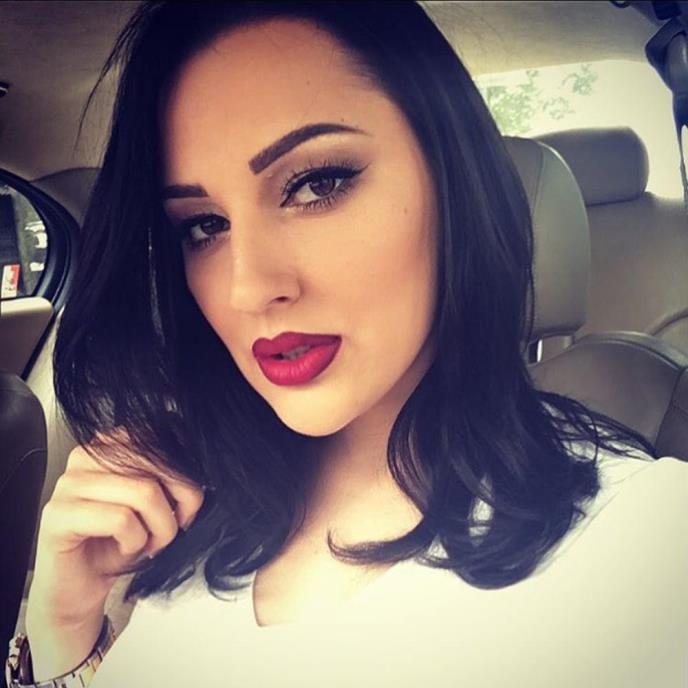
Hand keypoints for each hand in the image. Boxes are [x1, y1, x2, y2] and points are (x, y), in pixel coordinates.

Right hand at [26, 428, 204, 630]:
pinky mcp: (57, 515)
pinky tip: (126, 548)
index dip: (187, 473)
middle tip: (177, 526)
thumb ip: (173, 474)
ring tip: (152, 543)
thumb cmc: (120, 541)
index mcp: (110, 442)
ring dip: (161, 528)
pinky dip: (136, 541)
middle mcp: (86, 455)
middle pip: (158, 460)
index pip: (164, 434)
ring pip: (144, 492)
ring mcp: (68, 483)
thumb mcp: (157, 500)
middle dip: (182, 499)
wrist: (81, 588)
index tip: (188, 503)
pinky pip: (121, 520)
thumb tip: (202, 463)